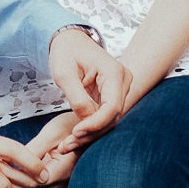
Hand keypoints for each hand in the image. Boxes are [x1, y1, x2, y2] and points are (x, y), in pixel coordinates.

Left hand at [0, 112, 81, 187]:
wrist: (93, 123)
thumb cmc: (75, 124)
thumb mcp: (53, 132)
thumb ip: (35, 149)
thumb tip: (14, 162)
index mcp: (63, 171)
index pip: (32, 183)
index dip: (12, 175)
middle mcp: (61, 182)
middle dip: (7, 181)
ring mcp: (58, 182)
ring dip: (11, 182)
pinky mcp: (53, 177)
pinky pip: (32, 185)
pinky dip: (18, 180)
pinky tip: (3, 168)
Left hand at [47, 27, 131, 151]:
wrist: (69, 41)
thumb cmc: (66, 52)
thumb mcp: (64, 73)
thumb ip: (77, 97)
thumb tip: (86, 119)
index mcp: (114, 72)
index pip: (112, 107)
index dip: (95, 124)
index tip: (75, 133)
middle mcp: (123, 81)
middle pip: (112, 117)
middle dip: (90, 133)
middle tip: (66, 146)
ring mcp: (120, 89)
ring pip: (108, 120)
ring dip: (89, 134)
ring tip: (66, 145)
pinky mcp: (112, 96)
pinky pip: (104, 116)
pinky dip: (89, 128)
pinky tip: (72, 138)